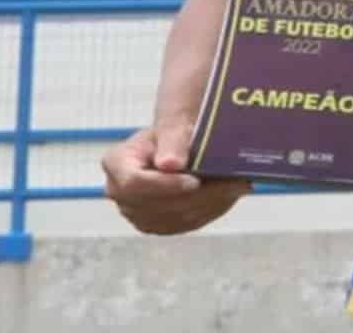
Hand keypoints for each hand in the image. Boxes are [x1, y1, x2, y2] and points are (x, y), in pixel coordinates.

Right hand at [101, 121, 249, 234]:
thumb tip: (170, 164)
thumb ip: (172, 141)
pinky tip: (228, 195)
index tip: (195, 181)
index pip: (135, 183)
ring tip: (236, 187)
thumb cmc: (173, 134)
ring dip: (209, 204)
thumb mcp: (173, 128)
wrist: (177, 146)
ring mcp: (135, 212)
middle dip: (196, 196)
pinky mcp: (155, 224)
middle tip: (233, 184)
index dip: (165, 186)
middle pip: (157, 205)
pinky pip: (184, 224)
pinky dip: (209, 211)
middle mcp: (119, 192)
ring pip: (174, 218)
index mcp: (116, 164)